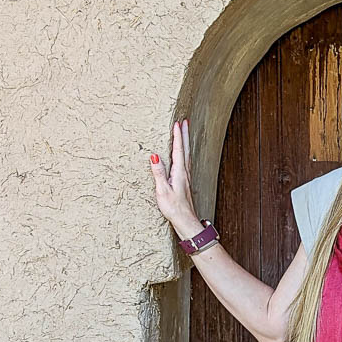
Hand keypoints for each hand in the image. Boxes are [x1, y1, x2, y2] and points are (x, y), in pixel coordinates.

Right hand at [149, 119, 201, 237]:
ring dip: (186, 142)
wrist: (185, 221)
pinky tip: (184, 154)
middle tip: (185, 121)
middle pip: (185, 149)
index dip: (177, 136)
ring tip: (185, 132)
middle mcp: (185, 172)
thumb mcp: (162, 190)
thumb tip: (154, 156)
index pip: (178, 150)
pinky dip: (185, 152)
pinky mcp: (186, 182)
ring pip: (187, 154)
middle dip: (185, 134)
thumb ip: (158, 172)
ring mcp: (186, 177)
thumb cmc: (173, 208)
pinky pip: (186, 162)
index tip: (177, 123)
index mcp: (179, 172)